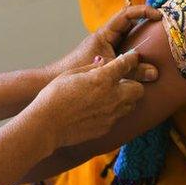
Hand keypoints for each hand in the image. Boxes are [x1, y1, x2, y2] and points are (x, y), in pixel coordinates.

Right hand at [23, 51, 145, 153]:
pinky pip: (117, 117)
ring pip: (131, 105)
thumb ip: (91, 68)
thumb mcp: (71, 74)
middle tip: (120, 81)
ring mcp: (111, 114)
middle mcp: (112, 97)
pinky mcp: (106, 127)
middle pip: (138, 89)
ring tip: (111, 96)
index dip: (131, 59)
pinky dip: (113, 111)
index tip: (132, 57)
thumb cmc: (54, 96)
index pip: (126, 65)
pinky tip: (98, 110)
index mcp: (103, 79)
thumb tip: (103, 64)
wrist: (47, 124)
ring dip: (125, 98)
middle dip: (133, 83)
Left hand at [46, 5, 161, 82]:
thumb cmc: (76, 70)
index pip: (126, 14)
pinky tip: (148, 67)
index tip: (158, 16)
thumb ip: (130, 70)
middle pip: (131, 26)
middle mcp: (107, 39)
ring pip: (130, 41)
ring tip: (163, 48)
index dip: (143, 11)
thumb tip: (155, 72)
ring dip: (144, 43)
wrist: (56, 80)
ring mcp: (108, 49)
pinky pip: (127, 55)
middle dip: (148, 25)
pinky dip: (137, 58)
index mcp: (105, 33)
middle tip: (167, 29)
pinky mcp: (108, 61)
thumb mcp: (107, 69)